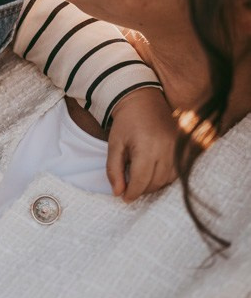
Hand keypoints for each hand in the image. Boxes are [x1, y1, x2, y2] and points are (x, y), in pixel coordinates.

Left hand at [107, 87, 178, 201]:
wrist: (143, 99)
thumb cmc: (126, 122)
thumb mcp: (114, 144)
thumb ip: (114, 169)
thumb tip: (118, 193)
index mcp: (147, 146)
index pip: (141, 180)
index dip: (132, 193)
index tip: (124, 198)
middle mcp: (166, 148)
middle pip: (155, 182)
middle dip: (141, 189)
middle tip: (130, 187)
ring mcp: (177, 148)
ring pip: (167, 180)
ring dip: (153, 185)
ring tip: (140, 178)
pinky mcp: (184, 147)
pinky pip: (177, 172)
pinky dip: (165, 177)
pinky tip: (153, 172)